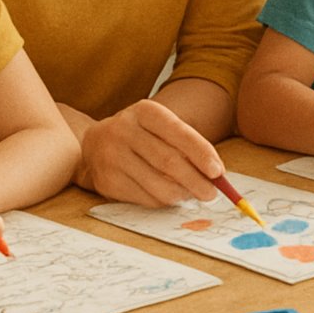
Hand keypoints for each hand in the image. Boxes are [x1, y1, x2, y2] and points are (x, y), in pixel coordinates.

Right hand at [78, 100, 223, 206]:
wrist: (95, 145)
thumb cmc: (140, 136)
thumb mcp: (159, 127)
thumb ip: (186, 144)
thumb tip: (216, 174)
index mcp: (144, 111)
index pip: (178, 132)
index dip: (201, 153)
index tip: (218, 172)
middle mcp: (124, 130)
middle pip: (168, 161)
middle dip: (196, 180)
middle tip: (211, 194)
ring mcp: (112, 156)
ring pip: (157, 184)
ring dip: (181, 194)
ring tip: (192, 195)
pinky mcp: (107, 181)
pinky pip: (144, 198)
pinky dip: (163, 201)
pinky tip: (169, 196)